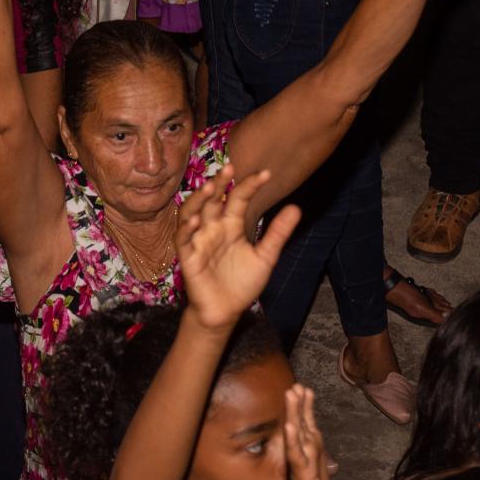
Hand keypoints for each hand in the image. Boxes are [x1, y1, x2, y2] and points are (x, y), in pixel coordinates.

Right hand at [175, 166, 299, 330]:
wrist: (226, 311)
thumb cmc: (242, 283)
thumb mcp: (265, 257)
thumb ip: (278, 233)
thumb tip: (296, 208)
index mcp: (231, 225)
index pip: (238, 199)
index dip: (250, 186)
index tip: (266, 174)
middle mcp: (213, 228)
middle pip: (212, 200)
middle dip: (219, 183)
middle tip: (230, 167)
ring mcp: (198, 241)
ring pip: (192, 213)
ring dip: (198, 200)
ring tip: (209, 187)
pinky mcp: (188, 258)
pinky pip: (183, 240)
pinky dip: (186, 230)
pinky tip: (196, 221)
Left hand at [283, 384, 336, 479]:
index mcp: (301, 474)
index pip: (295, 455)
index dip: (292, 440)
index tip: (289, 425)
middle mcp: (300, 458)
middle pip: (295, 434)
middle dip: (293, 413)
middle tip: (290, 392)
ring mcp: (304, 450)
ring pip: (300, 425)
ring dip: (298, 406)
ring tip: (297, 386)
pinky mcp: (310, 446)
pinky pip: (308, 424)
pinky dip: (307, 409)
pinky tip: (306, 391)